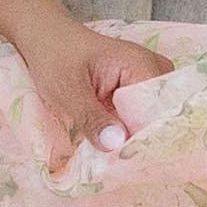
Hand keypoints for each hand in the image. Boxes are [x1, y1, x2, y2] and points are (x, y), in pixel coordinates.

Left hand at [9, 13, 161, 170]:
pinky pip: (143, 116)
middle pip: (161, 116)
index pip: (157, 111)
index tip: (131, 163)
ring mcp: (149, 80)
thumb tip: (116, 145)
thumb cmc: (54, 57)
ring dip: (137, 139)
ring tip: (121, 160)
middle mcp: (154, 71)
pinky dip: (131, 132)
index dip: (146, 139)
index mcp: (141, 65)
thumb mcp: (67, 91)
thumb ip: (92, 118)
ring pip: (153, 119)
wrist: (46, 39)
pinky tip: (118, 147)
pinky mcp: (139, 90)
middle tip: (124, 168)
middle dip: (144, 142)